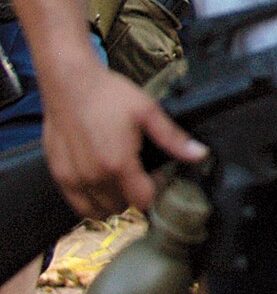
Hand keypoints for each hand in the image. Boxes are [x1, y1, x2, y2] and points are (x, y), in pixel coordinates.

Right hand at [41, 58, 205, 216]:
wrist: (70, 84)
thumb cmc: (109, 95)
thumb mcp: (148, 111)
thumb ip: (173, 139)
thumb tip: (200, 154)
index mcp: (118, 163)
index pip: (142, 201)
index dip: (155, 191)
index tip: (156, 175)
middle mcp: (94, 176)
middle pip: (122, 206)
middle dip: (135, 194)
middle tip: (139, 172)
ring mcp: (73, 178)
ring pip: (99, 210)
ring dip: (113, 201)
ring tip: (119, 177)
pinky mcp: (59, 175)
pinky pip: (78, 205)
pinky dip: (91, 201)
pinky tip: (100, 182)